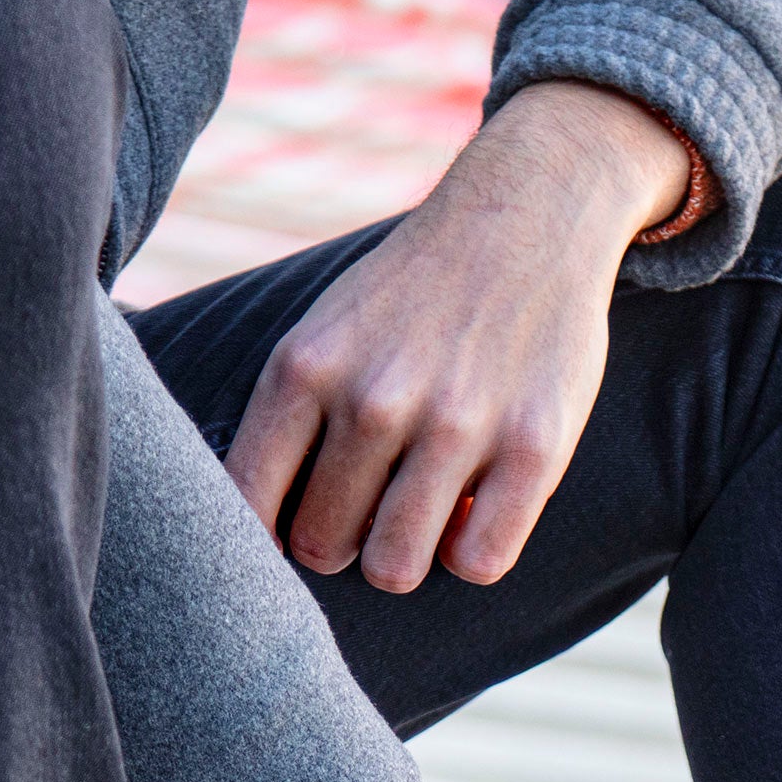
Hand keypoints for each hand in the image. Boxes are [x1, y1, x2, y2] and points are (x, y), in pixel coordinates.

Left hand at [223, 81, 688, 592]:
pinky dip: (473, 554)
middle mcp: (375, 399)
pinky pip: (479, 563)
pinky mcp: (533, 447)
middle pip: (324, 547)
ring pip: (396, 568)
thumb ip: (290, 418)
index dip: (265, 538)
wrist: (530, 213)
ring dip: (404, 556)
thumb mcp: (327, 331)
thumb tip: (265, 538)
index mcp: (307, 366)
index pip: (248, 504)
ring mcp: (456, 425)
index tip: (290, 529)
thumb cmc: (415, 297)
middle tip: (369, 511)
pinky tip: (476, 513)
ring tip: (420, 517)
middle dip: (341, 543)